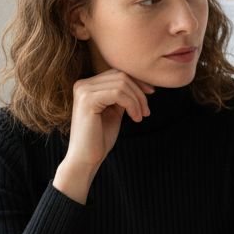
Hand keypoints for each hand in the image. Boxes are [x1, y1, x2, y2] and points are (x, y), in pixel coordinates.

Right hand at [54, 70, 155, 203]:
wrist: (86, 159)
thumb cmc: (100, 138)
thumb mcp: (114, 112)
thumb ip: (122, 96)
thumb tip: (140, 84)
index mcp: (87, 86)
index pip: (117, 73)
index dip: (137, 82)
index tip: (151, 93)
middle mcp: (82, 85)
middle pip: (121, 76)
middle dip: (139, 92)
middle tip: (146, 111)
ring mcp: (83, 91)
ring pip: (122, 83)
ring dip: (137, 100)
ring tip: (141, 116)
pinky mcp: (87, 100)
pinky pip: (118, 93)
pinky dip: (132, 104)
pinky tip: (135, 118)